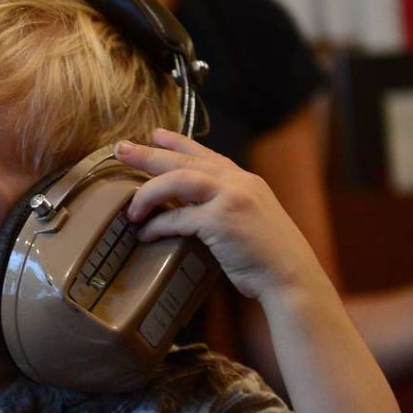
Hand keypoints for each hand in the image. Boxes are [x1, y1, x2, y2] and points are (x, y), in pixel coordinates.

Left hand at [116, 128, 326, 300]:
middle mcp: (238, 182)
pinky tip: (144, 234)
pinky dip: (157, 225)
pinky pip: (177, 217)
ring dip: (149, 191)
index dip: (178, 143)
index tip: (155, 135)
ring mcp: (231, 198)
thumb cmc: (268, 257)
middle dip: (149, 154)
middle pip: (185, 161)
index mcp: (245, 180)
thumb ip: (224, 206)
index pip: (206, 153)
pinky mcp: (221, 220)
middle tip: (121, 150)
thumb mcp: (249, 219)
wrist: (291, 277)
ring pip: (178, 180)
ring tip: (130, 207)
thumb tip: (187, 207)